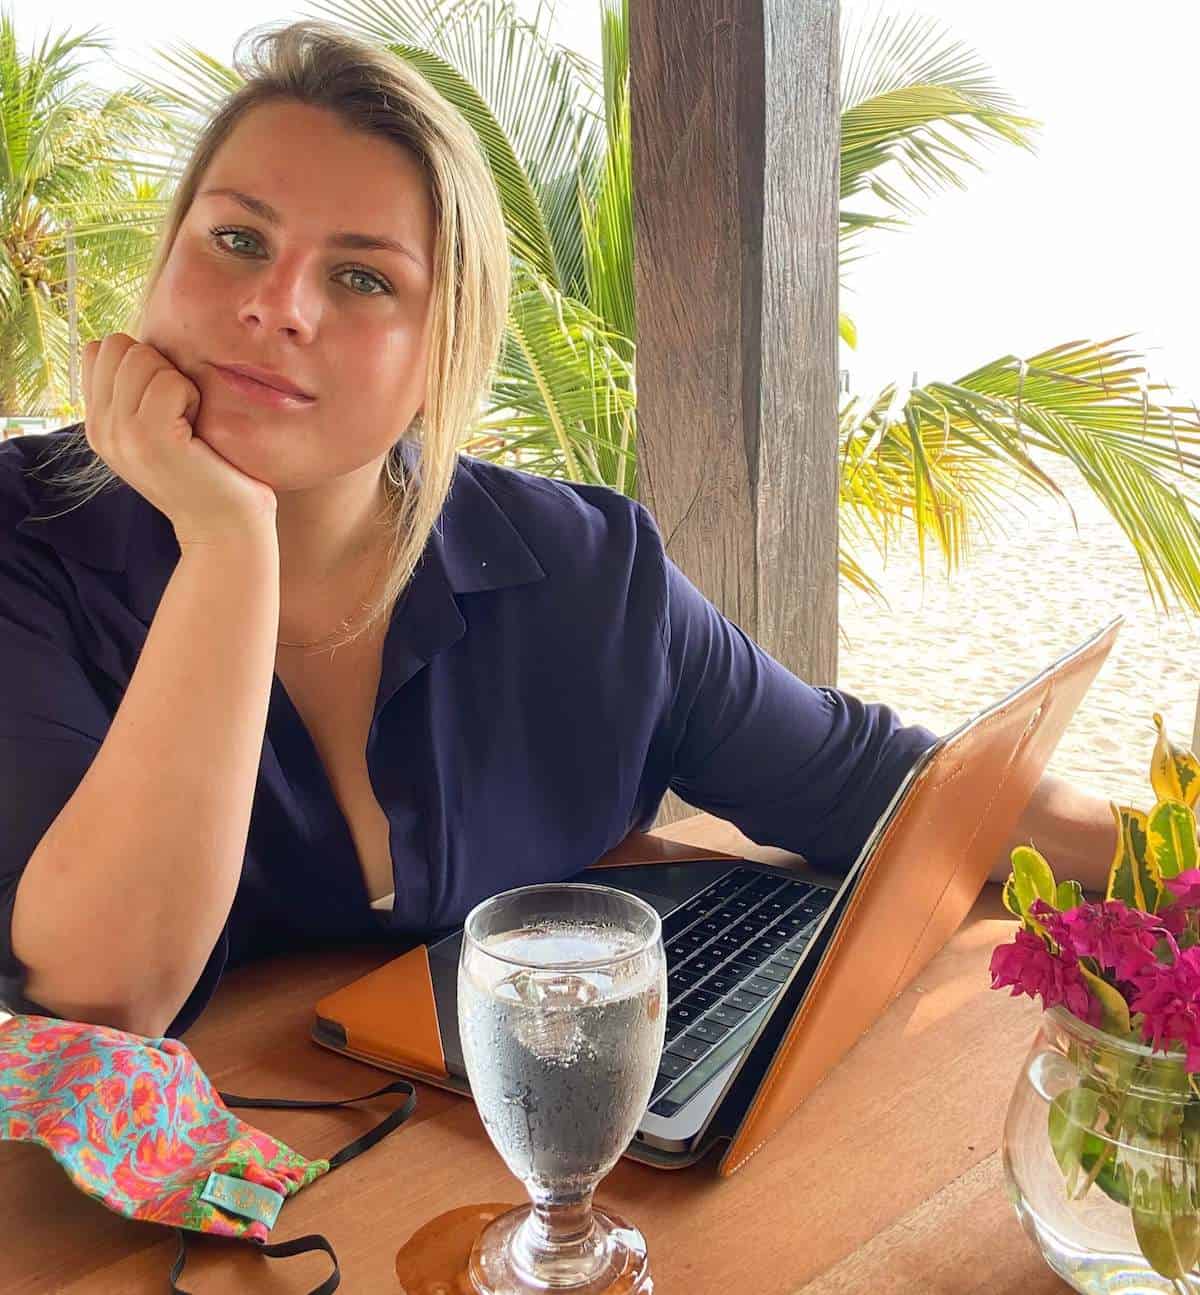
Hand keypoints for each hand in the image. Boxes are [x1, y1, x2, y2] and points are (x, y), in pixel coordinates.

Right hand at [81, 334, 277, 549]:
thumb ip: (137, 393)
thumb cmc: (210, 473)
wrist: (226, 529)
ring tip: (190, 423)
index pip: (99, 350)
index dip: (141, 360)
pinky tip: (198, 430)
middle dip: (159, 366)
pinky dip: (193, 397)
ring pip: (142, 358)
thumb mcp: (159, 430)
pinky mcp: (152, 438)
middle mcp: (100, 429)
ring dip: (178, 381)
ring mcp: (122, 434)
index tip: (167, 401)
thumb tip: (138, 344)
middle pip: (119, 346)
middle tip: (182, 412)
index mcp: (98, 424)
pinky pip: (171, 382)